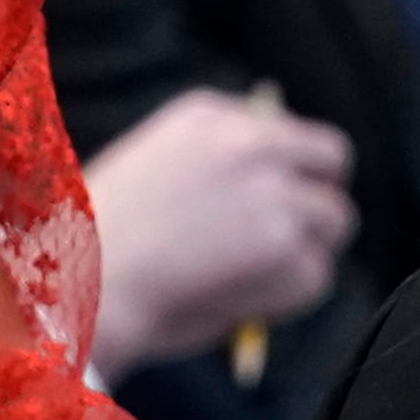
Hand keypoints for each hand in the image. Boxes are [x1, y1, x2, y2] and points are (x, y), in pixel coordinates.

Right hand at [85, 88, 356, 376]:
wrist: (84, 282)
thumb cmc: (97, 244)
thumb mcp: (148, 170)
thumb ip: (210, 170)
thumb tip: (269, 201)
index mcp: (209, 116)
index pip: (287, 132)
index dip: (288, 173)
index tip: (273, 205)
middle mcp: (251, 142)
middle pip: (332, 161)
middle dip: (317, 202)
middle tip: (293, 244)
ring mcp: (275, 191)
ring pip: (335, 220)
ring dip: (306, 254)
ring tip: (258, 281)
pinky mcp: (287, 244)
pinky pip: (318, 276)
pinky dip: (290, 298)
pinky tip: (245, 304)